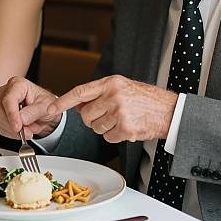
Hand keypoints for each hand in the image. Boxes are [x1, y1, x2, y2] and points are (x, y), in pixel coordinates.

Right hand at [0, 76, 61, 138]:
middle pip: (1, 111)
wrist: (46, 113)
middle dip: (14, 126)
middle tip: (29, 133)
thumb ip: (36, 111)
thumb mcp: (48, 106)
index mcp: (18, 84)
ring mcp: (1, 103)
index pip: (9, 99)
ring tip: (30, 129)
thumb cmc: (47, 105)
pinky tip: (23, 130)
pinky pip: (1, 128)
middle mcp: (6, 92)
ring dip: (14, 131)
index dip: (12, 114)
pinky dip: (13, 134)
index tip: (18, 127)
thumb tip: (22, 119)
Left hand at [47, 75, 177, 142]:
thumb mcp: (122, 87)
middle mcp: (113, 96)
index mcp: (111, 83)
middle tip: (109, 115)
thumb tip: (78, 104)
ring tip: (122, 120)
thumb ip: (100, 94)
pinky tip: (127, 128)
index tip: (50, 108)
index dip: (63, 101)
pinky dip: (115, 136)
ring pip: (96, 128)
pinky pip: (108, 137)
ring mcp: (119, 112)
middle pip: (86, 115)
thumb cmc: (146, 99)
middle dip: (93, 119)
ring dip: (105, 128)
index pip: (80, 92)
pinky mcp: (125, 128)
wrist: (170, 111)